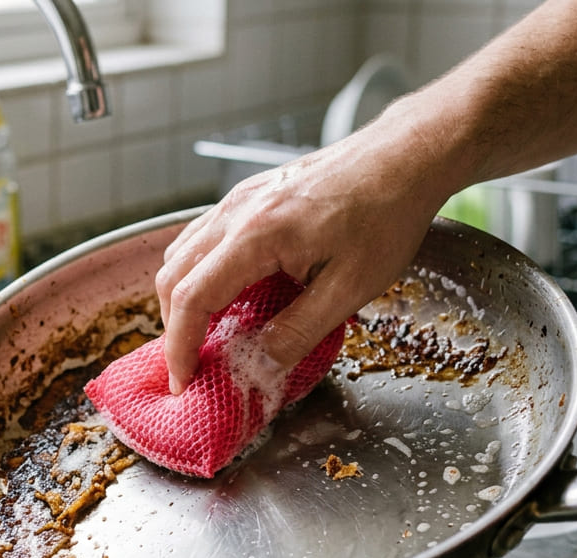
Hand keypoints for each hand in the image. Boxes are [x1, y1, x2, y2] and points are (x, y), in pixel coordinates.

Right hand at [156, 117, 456, 393]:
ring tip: (207, 333)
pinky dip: (199, 271)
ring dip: (183, 298)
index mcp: (256, 235)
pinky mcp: (250, 195)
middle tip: (192, 365)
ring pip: (182, 253)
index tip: (183, 381)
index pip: (192, 297)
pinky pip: (203, 236)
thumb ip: (300, 331)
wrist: (404, 157)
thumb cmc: (385, 215)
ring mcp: (239, 199)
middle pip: (173, 275)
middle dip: (174, 327)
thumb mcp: (351, 287)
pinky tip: (229, 292)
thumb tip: (261, 365)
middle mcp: (236, 212)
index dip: (179, 346)